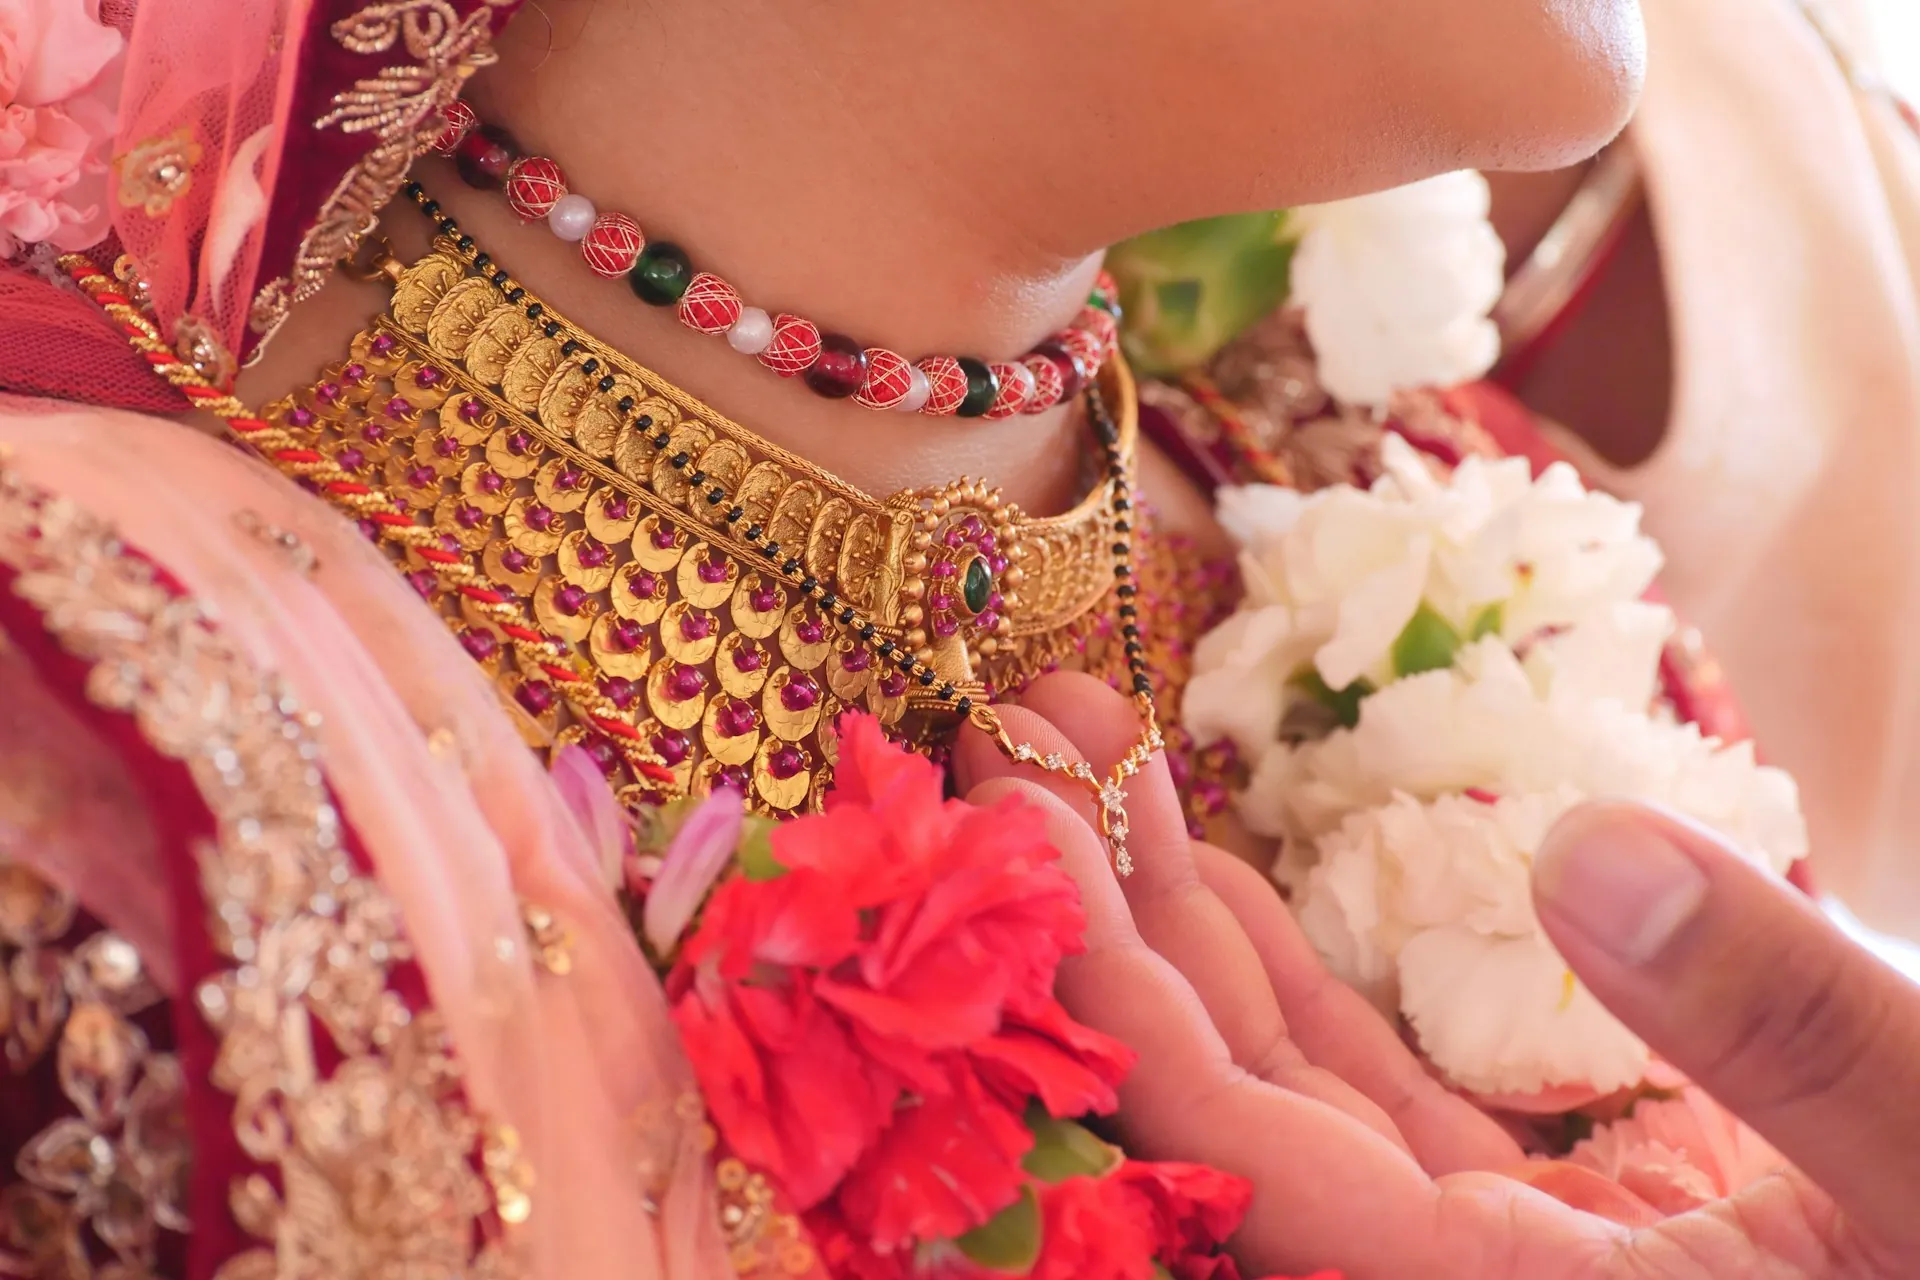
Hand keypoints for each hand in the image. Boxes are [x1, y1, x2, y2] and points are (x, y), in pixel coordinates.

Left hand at [953, 672, 1919, 1278]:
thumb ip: (1795, 1031)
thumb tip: (1592, 858)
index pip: (1246, 1159)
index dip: (1111, 989)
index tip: (1011, 818)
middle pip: (1223, 1111)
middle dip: (1105, 920)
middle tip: (1005, 741)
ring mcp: (1501, 1261)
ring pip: (1288, 1086)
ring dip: (1181, 921)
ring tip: (1083, 761)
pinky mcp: (1545, 1223)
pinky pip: (1372, 1092)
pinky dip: (1289, 975)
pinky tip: (1210, 873)